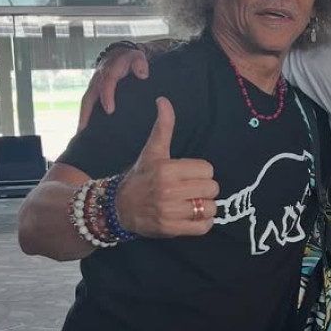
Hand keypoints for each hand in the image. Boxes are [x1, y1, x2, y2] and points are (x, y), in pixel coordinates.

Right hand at [77, 48, 149, 131]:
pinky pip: (88, 104)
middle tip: (85, 129)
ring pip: (86, 102)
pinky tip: (86, 130)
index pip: (106, 84)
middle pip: (89, 97)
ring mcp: (94, 87)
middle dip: (86, 113)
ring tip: (82, 134)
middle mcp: (98, 80)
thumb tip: (142, 74)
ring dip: (82, 117)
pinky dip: (85, 116)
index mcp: (109, 72)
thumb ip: (140, 64)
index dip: (107, 96)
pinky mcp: (93, 92)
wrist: (118, 55)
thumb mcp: (137, 58)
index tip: (109, 109)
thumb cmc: (128, 59)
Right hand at [115, 97, 218, 237]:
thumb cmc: (140, 177)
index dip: (201, 172)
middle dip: (205, 189)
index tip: (189, 174)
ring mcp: (170, 212)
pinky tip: (193, 216)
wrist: (118, 208)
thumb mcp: (152, 151)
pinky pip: (204, 227)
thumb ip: (163, 127)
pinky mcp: (172, 230)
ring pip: (210, 208)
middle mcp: (168, 191)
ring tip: (192, 203)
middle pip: (212, 188)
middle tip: (192, 189)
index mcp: (166, 169)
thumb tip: (163, 100)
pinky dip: (203, 223)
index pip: (207, 169)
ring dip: (205, 207)